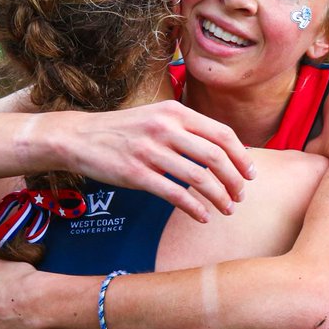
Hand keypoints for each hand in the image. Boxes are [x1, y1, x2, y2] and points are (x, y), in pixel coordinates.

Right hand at [59, 101, 255, 222]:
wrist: (78, 137)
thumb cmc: (122, 130)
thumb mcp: (156, 116)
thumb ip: (186, 128)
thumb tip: (221, 150)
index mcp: (175, 112)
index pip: (222, 134)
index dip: (242, 156)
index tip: (250, 174)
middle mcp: (165, 128)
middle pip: (216, 157)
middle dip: (235, 181)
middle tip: (240, 196)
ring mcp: (150, 151)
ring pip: (199, 178)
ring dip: (219, 197)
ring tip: (227, 209)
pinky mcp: (136, 174)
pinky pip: (175, 194)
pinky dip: (194, 208)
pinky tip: (203, 217)